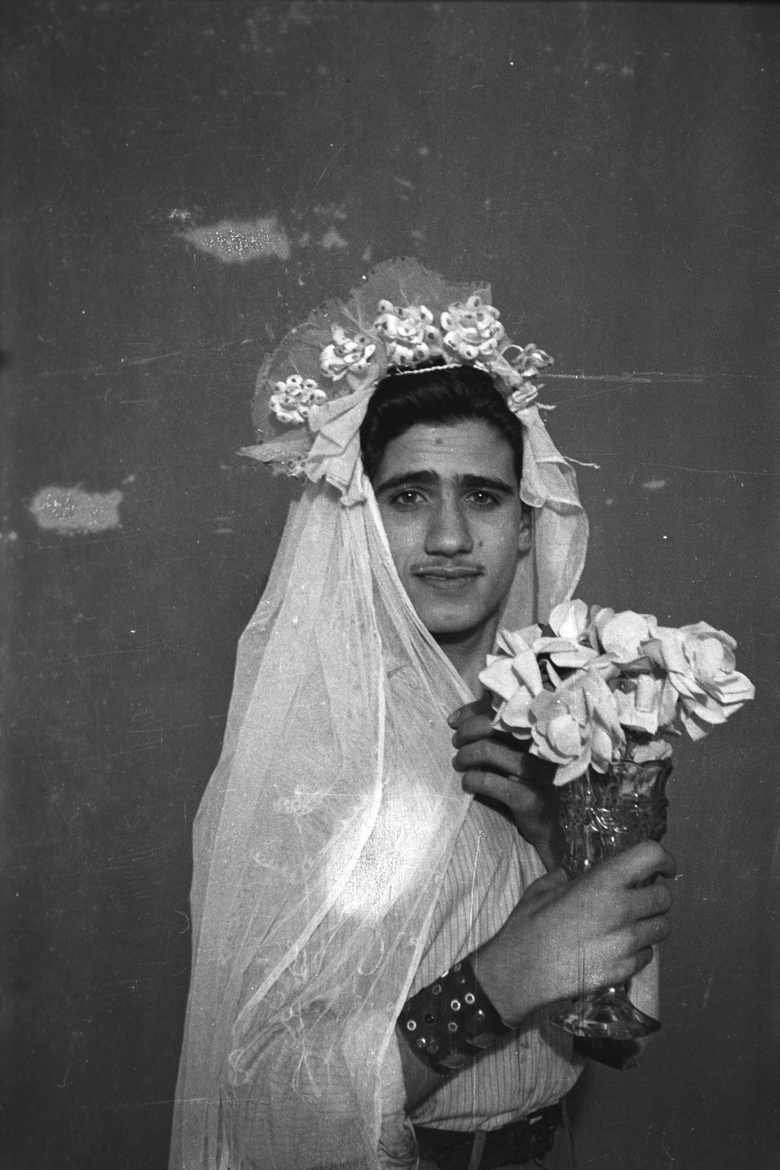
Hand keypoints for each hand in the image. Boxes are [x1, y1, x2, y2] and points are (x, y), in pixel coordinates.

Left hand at [449, 695, 562, 867]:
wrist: (545, 827)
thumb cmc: (521, 783)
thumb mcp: (509, 755)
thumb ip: (493, 734)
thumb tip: (456, 719)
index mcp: (538, 733)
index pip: (502, 707)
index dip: (473, 711)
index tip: (452, 722)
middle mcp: (542, 748)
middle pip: (496, 724)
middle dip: (467, 731)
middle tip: (455, 743)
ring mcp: (540, 773)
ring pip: (491, 750)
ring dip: (466, 755)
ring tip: (458, 763)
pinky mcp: (533, 799)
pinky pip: (493, 782)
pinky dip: (474, 780)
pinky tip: (467, 783)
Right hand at [472, 840, 674, 1026]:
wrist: (521, 973)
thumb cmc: (528, 926)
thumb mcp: (542, 890)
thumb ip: (563, 878)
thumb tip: (569, 875)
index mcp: (602, 882)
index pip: (651, 856)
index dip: (662, 858)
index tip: (662, 867)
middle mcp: (622, 909)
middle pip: (665, 897)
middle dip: (656, 896)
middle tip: (640, 899)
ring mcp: (627, 943)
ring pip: (662, 928)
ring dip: (650, 924)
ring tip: (630, 926)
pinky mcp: (625, 970)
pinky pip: (647, 955)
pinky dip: (639, 951)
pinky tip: (618, 949)